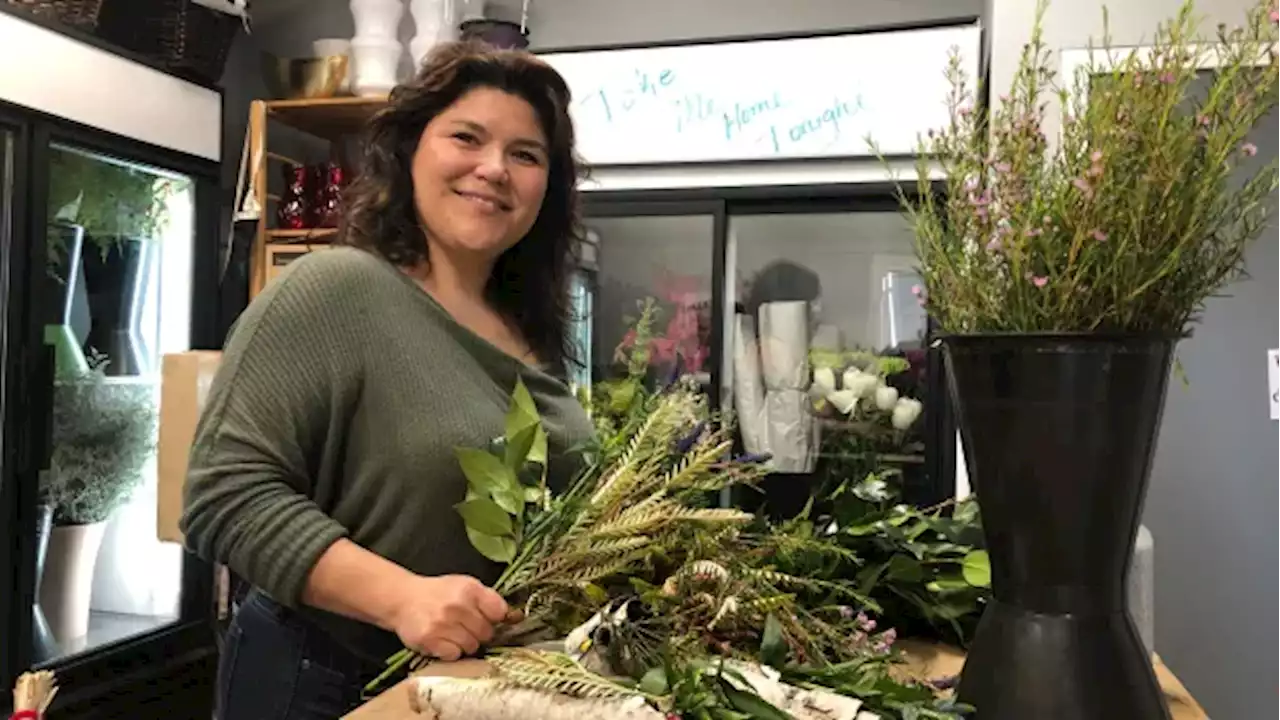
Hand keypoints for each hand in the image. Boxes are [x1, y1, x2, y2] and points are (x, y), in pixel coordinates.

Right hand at [388, 574, 508, 661]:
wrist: (402, 599)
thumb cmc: (438, 594)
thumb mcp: (464, 586)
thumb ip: (488, 600)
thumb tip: (516, 617)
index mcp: (470, 589)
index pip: (499, 612)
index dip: (494, 618)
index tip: (486, 619)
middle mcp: (458, 606)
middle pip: (486, 633)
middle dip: (479, 633)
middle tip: (465, 627)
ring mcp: (443, 624)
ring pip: (472, 646)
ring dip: (465, 643)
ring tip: (452, 633)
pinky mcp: (431, 640)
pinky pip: (454, 655)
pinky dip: (450, 651)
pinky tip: (442, 640)